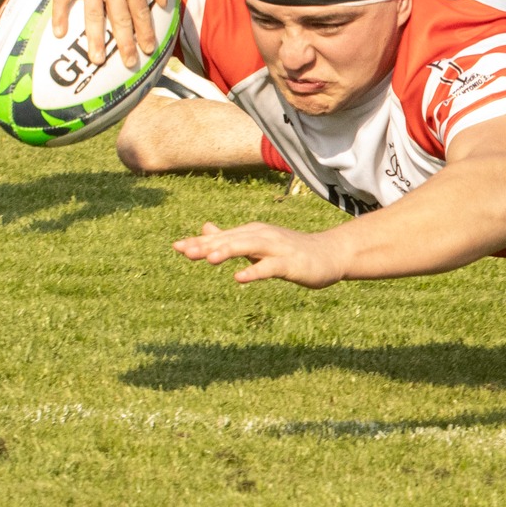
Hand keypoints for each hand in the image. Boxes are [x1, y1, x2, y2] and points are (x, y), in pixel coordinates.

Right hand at [51, 0, 171, 67]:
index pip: (141, 11)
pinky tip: (59, 34)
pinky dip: (59, 17)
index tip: (149, 50)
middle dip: (125, 44)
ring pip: (92, 15)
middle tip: (129, 64)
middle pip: (119, 19)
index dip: (145, 32)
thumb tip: (162, 3)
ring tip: (97, 60)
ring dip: (94, 40)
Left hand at [173, 221, 347, 287]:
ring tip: (209, 258)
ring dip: (229, 250)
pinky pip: (270, 267)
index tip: (176, 247)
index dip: (200, 242)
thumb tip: (204, 229)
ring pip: (249, 247)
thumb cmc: (290, 251)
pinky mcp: (290, 263)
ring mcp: (277, 248)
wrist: (329, 254)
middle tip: (184, 251)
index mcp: (253, 232)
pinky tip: (239, 277)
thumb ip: (231, 237)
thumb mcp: (258, 243)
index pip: (222, 237)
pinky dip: (254, 271)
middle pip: (232, 239)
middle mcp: (263, 236)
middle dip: (208, 245)